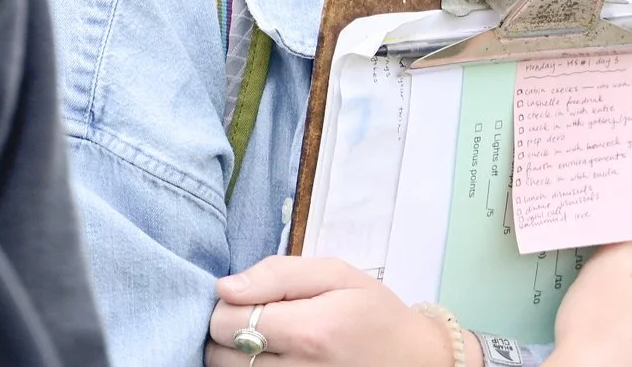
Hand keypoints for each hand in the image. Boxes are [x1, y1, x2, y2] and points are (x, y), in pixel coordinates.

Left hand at [205, 256, 475, 365]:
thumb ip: (278, 274)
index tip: (251, 298)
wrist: (413, 360)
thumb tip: (225, 288)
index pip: (225, 322)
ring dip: (236, 355)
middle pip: (219, 355)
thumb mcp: (335, 274)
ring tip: (267, 340)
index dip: (229, 305)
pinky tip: (273, 358)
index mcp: (308, 331)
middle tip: (259, 319)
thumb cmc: (374, 312)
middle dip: (228, 331)